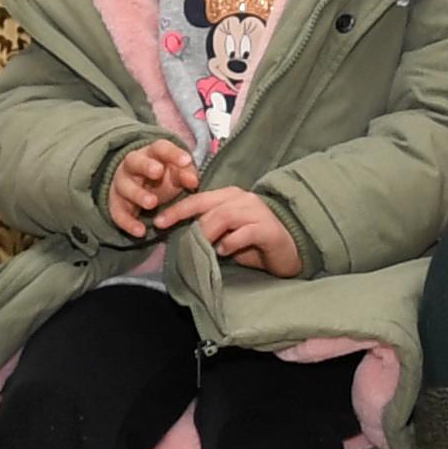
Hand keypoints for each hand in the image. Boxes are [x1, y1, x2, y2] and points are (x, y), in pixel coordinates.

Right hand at [106, 139, 199, 237]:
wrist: (140, 188)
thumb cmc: (164, 177)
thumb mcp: (177, 173)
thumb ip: (187, 174)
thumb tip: (194, 182)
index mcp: (152, 154)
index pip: (160, 148)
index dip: (172, 153)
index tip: (186, 161)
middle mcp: (133, 165)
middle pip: (135, 161)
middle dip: (145, 166)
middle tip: (157, 172)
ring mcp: (122, 184)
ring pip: (124, 186)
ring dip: (137, 194)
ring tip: (152, 204)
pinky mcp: (116, 204)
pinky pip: (118, 212)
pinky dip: (128, 223)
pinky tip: (141, 231)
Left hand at [155, 184, 300, 276]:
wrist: (289, 250)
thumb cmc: (254, 243)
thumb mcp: (226, 234)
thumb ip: (207, 230)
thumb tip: (180, 236)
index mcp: (229, 197)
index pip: (199, 198)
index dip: (177, 209)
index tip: (158, 221)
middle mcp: (242, 199)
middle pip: (209, 205)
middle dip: (185, 217)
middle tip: (168, 232)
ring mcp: (257, 212)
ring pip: (225, 215)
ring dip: (207, 231)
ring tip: (198, 246)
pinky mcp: (269, 229)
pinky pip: (246, 231)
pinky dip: (231, 241)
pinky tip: (223, 251)